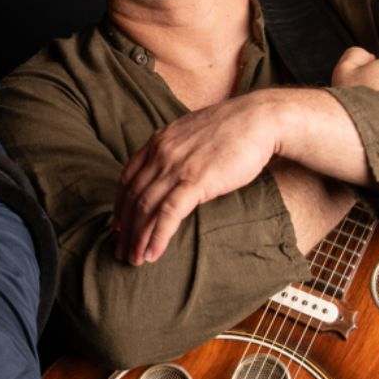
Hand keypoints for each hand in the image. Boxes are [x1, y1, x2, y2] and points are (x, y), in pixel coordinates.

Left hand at [114, 92, 283, 265]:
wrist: (259, 119)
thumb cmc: (233, 128)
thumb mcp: (193, 134)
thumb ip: (177, 151)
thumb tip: (172, 169)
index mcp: (158, 142)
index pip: (128, 178)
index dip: (120, 205)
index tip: (118, 225)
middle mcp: (161, 154)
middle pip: (132, 197)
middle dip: (124, 228)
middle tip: (120, 250)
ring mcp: (177, 167)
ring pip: (146, 208)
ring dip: (137, 238)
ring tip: (134, 260)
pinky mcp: (196, 181)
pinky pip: (169, 213)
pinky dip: (158, 236)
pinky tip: (153, 254)